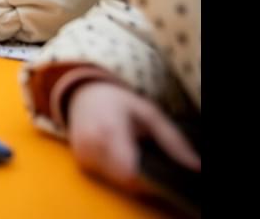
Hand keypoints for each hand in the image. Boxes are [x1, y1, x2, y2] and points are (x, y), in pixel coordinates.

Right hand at [66, 80, 199, 192]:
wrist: (84, 95)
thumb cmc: (120, 102)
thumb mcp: (150, 113)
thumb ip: (173, 141)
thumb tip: (196, 166)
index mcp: (110, 130)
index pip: (130, 172)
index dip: (150, 180)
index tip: (163, 175)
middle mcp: (92, 146)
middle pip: (125, 181)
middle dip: (143, 179)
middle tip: (153, 163)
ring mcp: (84, 155)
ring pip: (117, 182)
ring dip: (130, 176)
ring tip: (136, 155)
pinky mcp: (81, 162)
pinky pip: (107, 177)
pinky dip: (118, 172)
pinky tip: (121, 156)